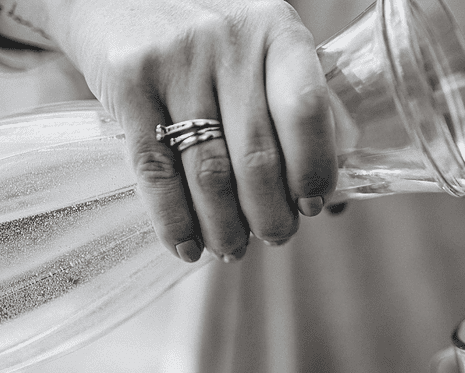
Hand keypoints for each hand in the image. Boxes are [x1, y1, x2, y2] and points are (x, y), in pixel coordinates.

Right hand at [43, 0, 337, 260]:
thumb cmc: (211, 38)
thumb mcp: (264, 51)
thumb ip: (299, 113)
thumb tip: (336, 201)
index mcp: (279, 33)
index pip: (306, 111)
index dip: (313, 170)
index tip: (313, 204)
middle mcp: (229, 43)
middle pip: (257, 157)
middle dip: (271, 214)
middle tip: (276, 236)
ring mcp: (176, 61)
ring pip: (208, 173)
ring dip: (224, 226)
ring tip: (233, 247)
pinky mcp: (128, 81)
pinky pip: (155, 170)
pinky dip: (173, 220)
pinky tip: (186, 244)